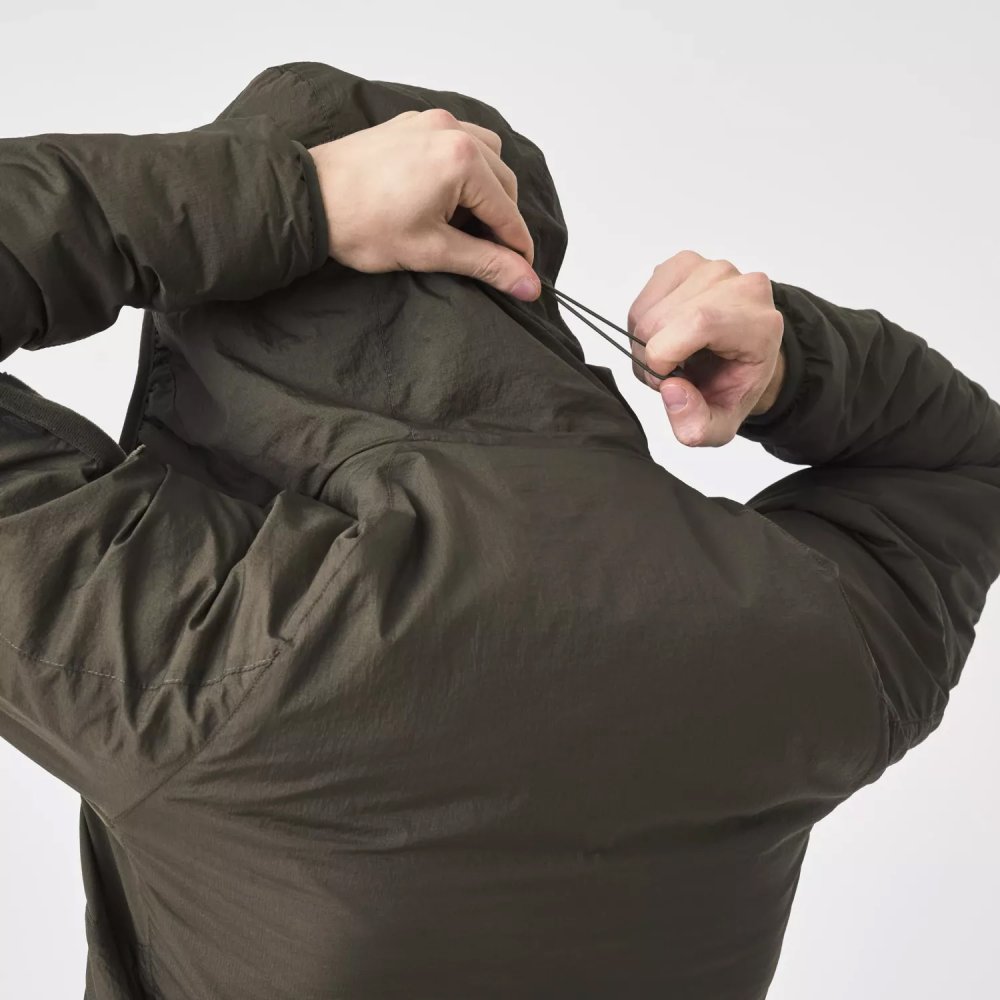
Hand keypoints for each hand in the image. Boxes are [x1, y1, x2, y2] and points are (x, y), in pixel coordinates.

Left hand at [307, 109, 539, 300]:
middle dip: (500, 219)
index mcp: (461, 159)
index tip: (523, 274)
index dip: (517, 248)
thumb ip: (486, 264)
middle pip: (503, 180)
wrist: (307, 199)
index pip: (507, 211)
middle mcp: (452, 130)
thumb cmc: (361, 224)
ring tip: (462, 224)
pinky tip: (444, 197)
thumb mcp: (431, 251)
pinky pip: (458, 140)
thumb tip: (528, 284)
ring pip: (485, 155)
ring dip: (486, 190)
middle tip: (486, 253)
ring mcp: (431, 122)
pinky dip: (464, 169)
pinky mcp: (413, 123)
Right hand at [627, 250, 784, 446]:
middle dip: (650, 358)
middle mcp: (739, 286)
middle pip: (660, 322)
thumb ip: (696, 425)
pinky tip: (665, 336)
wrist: (742, 358)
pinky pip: (641, 300)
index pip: (699, 322)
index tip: (666, 382)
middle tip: (671, 376)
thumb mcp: (720, 428)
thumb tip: (671, 389)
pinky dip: (641, 326)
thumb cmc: (731, 387)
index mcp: (758, 324)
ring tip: (670, 357)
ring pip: (644, 313)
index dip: (665, 355)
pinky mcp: (684, 264)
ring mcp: (710, 270)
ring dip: (644, 344)